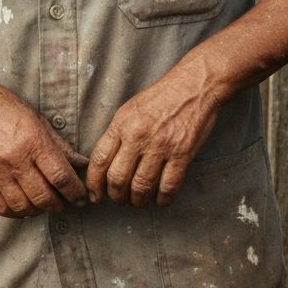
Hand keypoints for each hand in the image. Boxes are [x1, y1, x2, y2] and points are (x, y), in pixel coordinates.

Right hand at [0, 79, 88, 217]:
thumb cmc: (5, 107)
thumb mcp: (37, 119)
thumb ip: (60, 145)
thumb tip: (81, 164)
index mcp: (32, 141)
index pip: (61, 177)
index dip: (76, 192)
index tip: (81, 196)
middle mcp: (14, 158)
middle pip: (44, 198)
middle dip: (60, 205)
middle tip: (65, 202)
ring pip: (23, 207)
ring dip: (38, 211)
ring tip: (44, 203)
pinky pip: (1, 208)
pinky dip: (16, 212)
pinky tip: (23, 204)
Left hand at [86, 60, 222, 207]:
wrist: (193, 86)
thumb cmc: (161, 97)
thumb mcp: (131, 109)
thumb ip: (118, 133)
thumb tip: (106, 162)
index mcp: (122, 123)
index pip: (99, 159)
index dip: (94, 182)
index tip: (95, 194)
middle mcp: (138, 136)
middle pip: (117, 178)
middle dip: (115, 196)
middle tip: (119, 200)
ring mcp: (161, 147)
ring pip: (141, 187)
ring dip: (137, 201)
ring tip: (138, 201)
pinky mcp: (182, 155)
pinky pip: (168, 187)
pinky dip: (162, 200)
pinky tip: (160, 200)